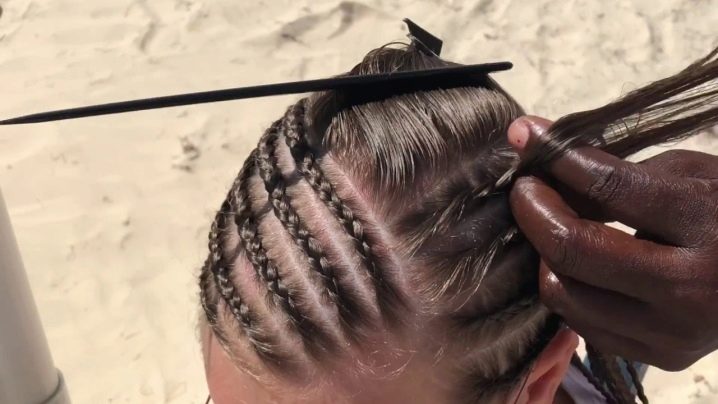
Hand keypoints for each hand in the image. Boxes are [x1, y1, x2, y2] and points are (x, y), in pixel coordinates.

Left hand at [507, 116, 717, 370]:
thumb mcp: (686, 174)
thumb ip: (615, 171)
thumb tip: (542, 162)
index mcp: (707, 223)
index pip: (609, 188)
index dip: (557, 159)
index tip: (526, 137)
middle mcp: (690, 288)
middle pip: (573, 249)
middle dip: (533, 210)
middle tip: (525, 188)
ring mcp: (673, 332)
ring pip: (565, 293)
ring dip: (545, 253)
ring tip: (553, 227)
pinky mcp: (661, 356)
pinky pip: (583, 323)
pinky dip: (568, 287)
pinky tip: (576, 264)